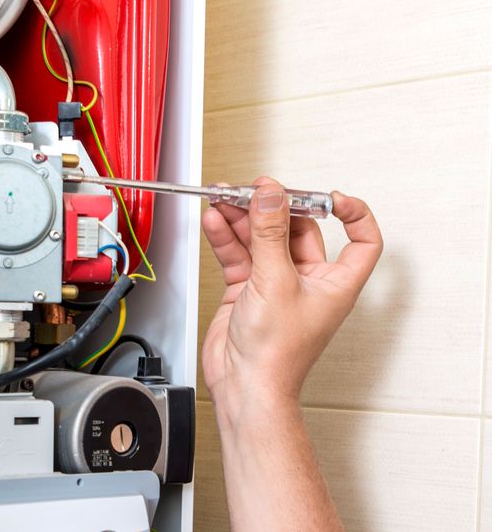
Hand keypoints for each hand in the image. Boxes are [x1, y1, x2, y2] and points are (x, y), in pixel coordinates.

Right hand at [201, 177, 381, 428]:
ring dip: (243, 218)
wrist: (245, 385)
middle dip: (274, 208)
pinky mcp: (246, 289)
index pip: (361, 241)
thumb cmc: (276, 355)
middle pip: (297, 230)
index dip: (352, 215)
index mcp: (335, 283)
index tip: (330, 196)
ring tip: (225, 199)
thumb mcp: (276, 281)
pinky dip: (226, 236)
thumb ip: (269, 233)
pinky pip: (238, 253)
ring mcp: (275, 284)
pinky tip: (216, 221)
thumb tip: (271, 196)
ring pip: (261, 238)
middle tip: (255, 191)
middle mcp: (308, 281)